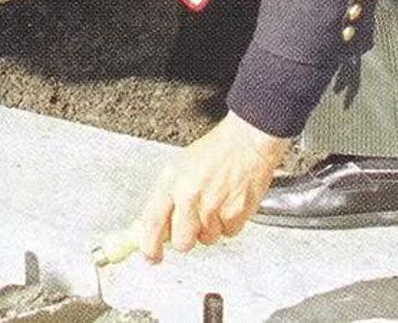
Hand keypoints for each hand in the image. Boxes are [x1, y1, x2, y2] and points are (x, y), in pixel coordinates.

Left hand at [133, 113, 287, 260]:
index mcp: (172, 181)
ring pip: (206, 239)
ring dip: (210, 228)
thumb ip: (166, 199)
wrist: (247, 141)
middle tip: (193, 220)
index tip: (152, 255)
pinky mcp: (235, 214)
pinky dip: (229, 223)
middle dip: (187, 237)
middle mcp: (190, 196)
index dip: (150, 246)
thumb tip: (153, 228)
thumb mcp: (180, 167)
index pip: (152, 223)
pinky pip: (228, 234)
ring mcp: (213, 207)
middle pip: (181, 242)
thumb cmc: (215, 150)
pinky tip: (229, 201)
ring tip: (215, 201)